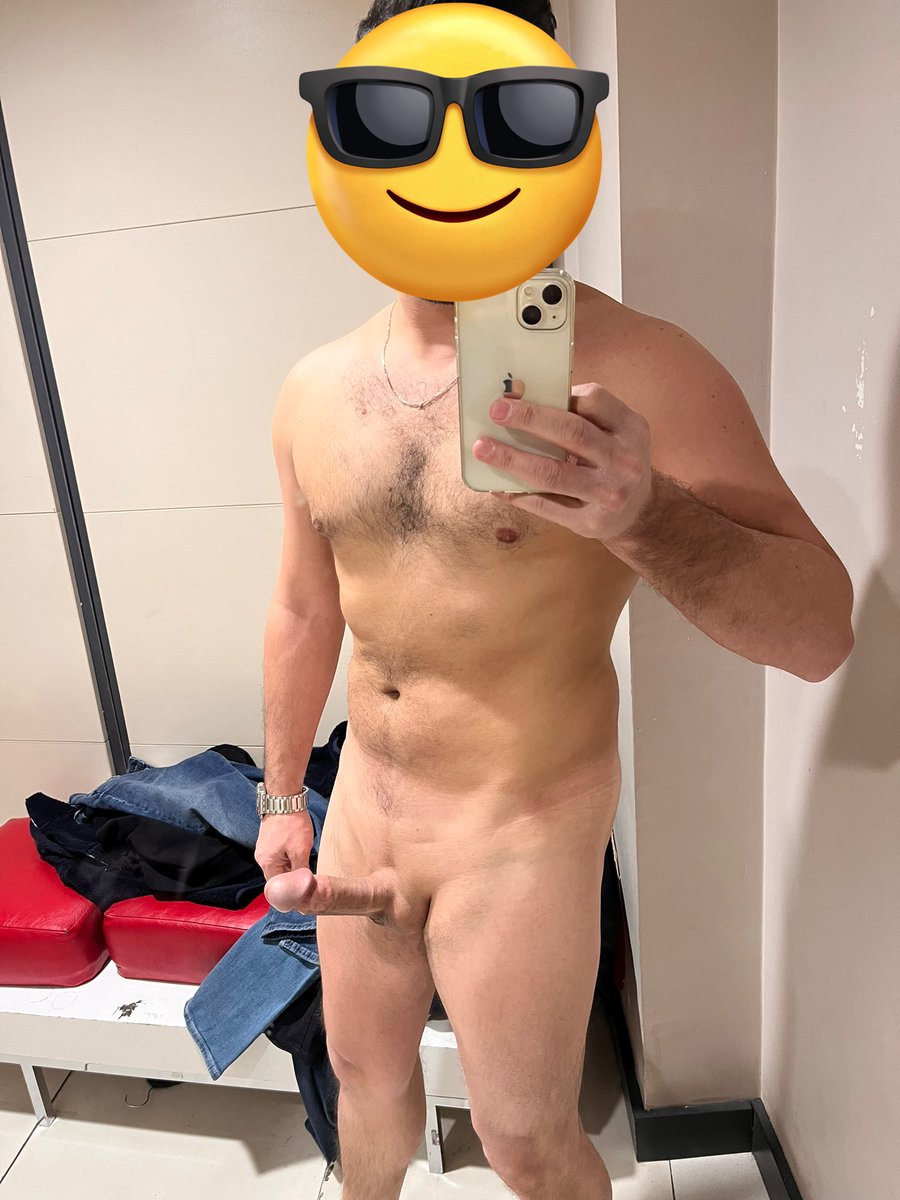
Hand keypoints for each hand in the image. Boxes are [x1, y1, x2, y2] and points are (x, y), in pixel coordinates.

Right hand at [256, 812, 407, 927]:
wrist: (284, 799)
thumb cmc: (292, 824)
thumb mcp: (301, 850)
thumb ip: (300, 871)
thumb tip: (304, 886)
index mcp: (267, 863)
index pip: (277, 889)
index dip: (290, 896)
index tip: (303, 901)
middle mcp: (262, 858)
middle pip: (277, 880)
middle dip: (291, 885)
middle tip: (308, 890)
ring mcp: (265, 850)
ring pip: (279, 869)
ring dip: (291, 873)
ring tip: (306, 876)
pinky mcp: (269, 842)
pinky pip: (279, 859)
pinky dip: (289, 862)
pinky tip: (300, 861)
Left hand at [472, 379, 653, 542]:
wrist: (641, 514)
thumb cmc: (617, 462)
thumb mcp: (617, 432)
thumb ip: (585, 417)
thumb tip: (523, 401)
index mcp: (630, 429)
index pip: (594, 401)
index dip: (559, 394)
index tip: (524, 393)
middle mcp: (624, 461)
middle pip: (572, 433)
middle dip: (529, 420)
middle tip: (495, 411)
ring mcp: (608, 494)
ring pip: (553, 473)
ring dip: (513, 459)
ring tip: (484, 449)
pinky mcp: (590, 522)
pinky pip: (546, 506)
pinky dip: (517, 494)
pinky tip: (496, 485)